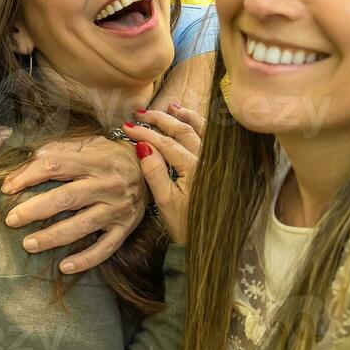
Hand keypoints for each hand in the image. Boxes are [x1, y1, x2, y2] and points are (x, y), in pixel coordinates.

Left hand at [0, 134, 145, 273]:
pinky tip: (64, 267)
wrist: (152, 171)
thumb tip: (31, 157)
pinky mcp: (125, 229)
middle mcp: (107, 185)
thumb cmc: (111, 157)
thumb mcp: (90, 144)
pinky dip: (85, 260)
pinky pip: (105, 248)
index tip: (7, 188)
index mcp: (95, 161)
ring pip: (82, 225)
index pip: (56, 166)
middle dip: (35, 209)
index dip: (28, 176)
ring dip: (53, 237)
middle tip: (11, 220)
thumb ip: (62, 149)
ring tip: (28, 244)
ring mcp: (117, 209)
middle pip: (66, 198)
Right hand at [125, 102, 204, 243]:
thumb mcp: (165, 202)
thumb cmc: (186, 225)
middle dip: (160, 119)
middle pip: (182, 131)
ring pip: (202, 130)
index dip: (144, 133)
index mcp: (194, 169)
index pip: (165, 143)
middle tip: (141, 114)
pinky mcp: (222, 166)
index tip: (127, 127)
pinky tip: (193, 121)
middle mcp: (209, 160)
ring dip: (185, 116)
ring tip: (170, 107)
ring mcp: (218, 162)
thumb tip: (142, 147)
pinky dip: (202, 126)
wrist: (212, 243)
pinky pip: (212, 139)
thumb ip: (155, 172)